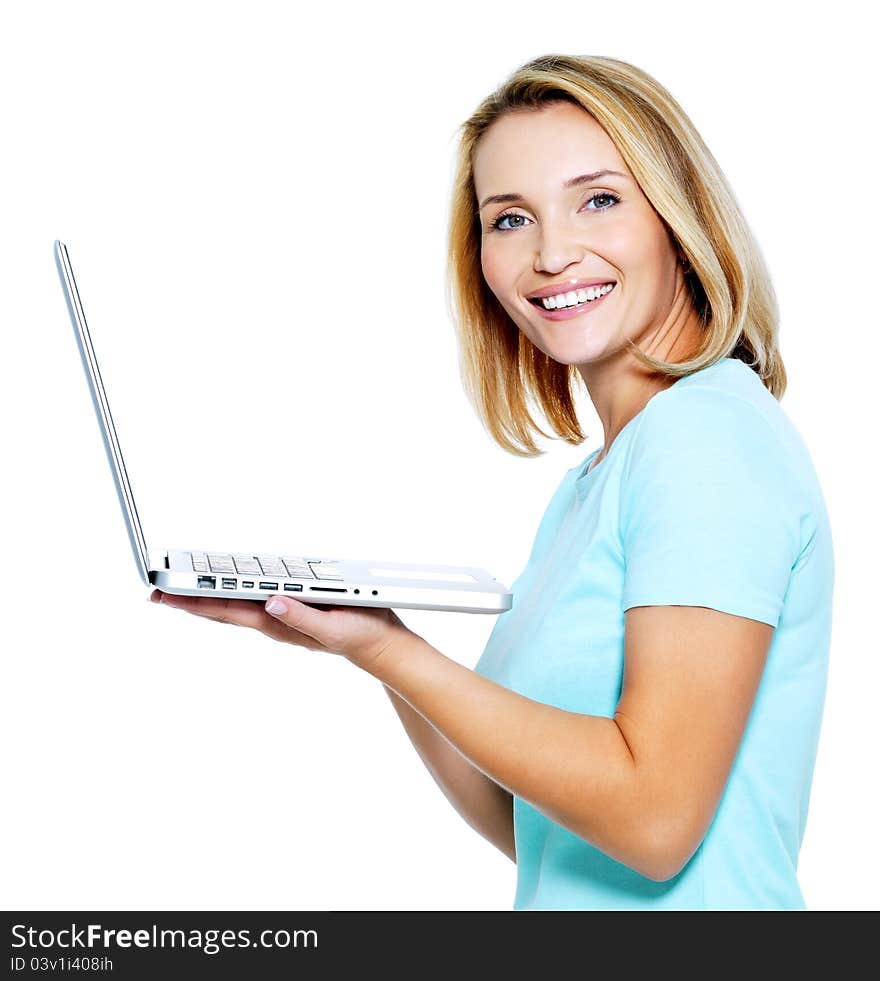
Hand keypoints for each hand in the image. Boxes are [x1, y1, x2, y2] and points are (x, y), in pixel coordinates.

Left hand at [149, 589, 415, 670]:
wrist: (381, 644)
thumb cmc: (359, 635)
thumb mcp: (332, 627)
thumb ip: (301, 617)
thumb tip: (271, 602)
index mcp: (277, 622)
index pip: (227, 611)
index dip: (194, 603)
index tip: (165, 595)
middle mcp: (273, 620)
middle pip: (222, 611)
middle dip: (190, 602)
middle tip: (157, 592)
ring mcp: (281, 616)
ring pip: (235, 607)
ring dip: (207, 599)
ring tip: (182, 591)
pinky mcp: (292, 609)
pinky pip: (253, 602)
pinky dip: (233, 595)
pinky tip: (227, 591)